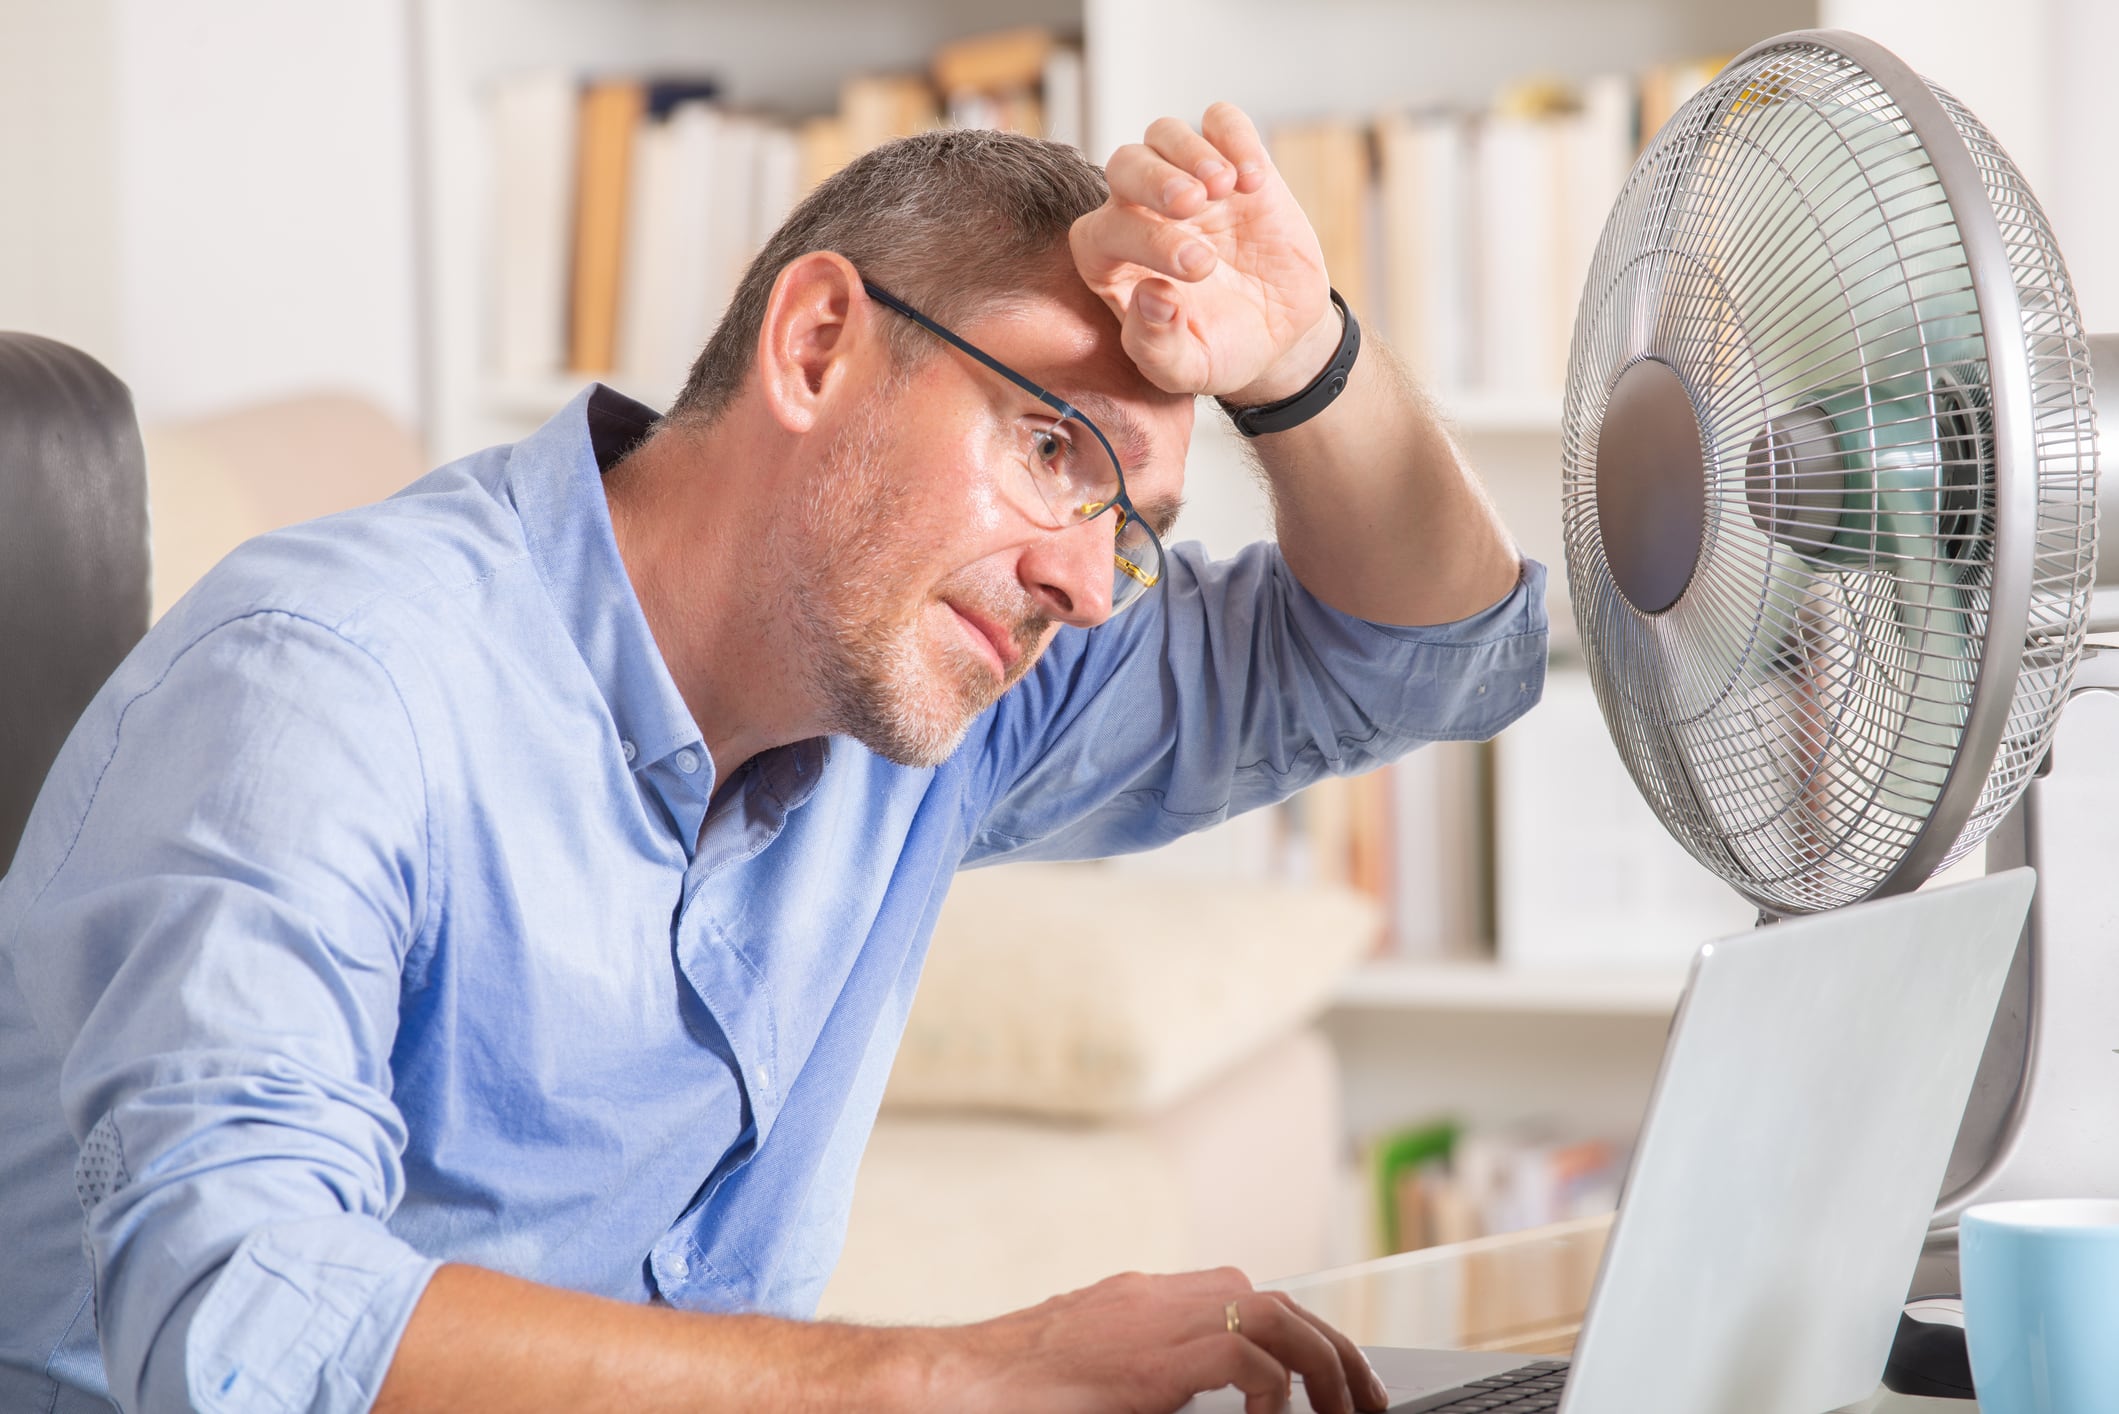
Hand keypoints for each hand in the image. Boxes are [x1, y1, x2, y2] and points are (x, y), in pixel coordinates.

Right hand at [933, 1266, 1391, 1413]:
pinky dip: (1272, 1385)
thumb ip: (1152, 1376)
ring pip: (1273, 1313)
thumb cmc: (1011, 1392)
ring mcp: (1154, 1316)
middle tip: (1365, 1402)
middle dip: (1330, 1349)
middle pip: (1275, 1299)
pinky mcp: (1151, 1356)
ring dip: (1322, 1364)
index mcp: (1147, 1299)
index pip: (1248, 1296)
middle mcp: (1158, 1295)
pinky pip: (1242, 1353)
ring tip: (1347, 1413)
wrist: (951, 1384)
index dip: (1301, 1336)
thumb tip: (1205, 1398)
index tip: (1331, 1381)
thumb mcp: (1098, 1376)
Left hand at [1071, 103, 1338, 405]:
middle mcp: (1140, 213)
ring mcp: (1186, 183)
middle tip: (1196, 205)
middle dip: (1155, 179)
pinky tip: (1253, 179)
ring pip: (1164, 133)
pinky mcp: (1232, 165)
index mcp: (1112, 262)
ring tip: (1225, 187)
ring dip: (1190, 150)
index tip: (1197, 267)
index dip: (1141, 238)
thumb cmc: (1219, 351)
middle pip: (1125, 165)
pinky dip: (1234, 136)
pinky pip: (1220, 122)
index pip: (1102, 231)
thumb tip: (1149, 294)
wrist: (1277, 337)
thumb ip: (1157, 345)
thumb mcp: (1187, 369)